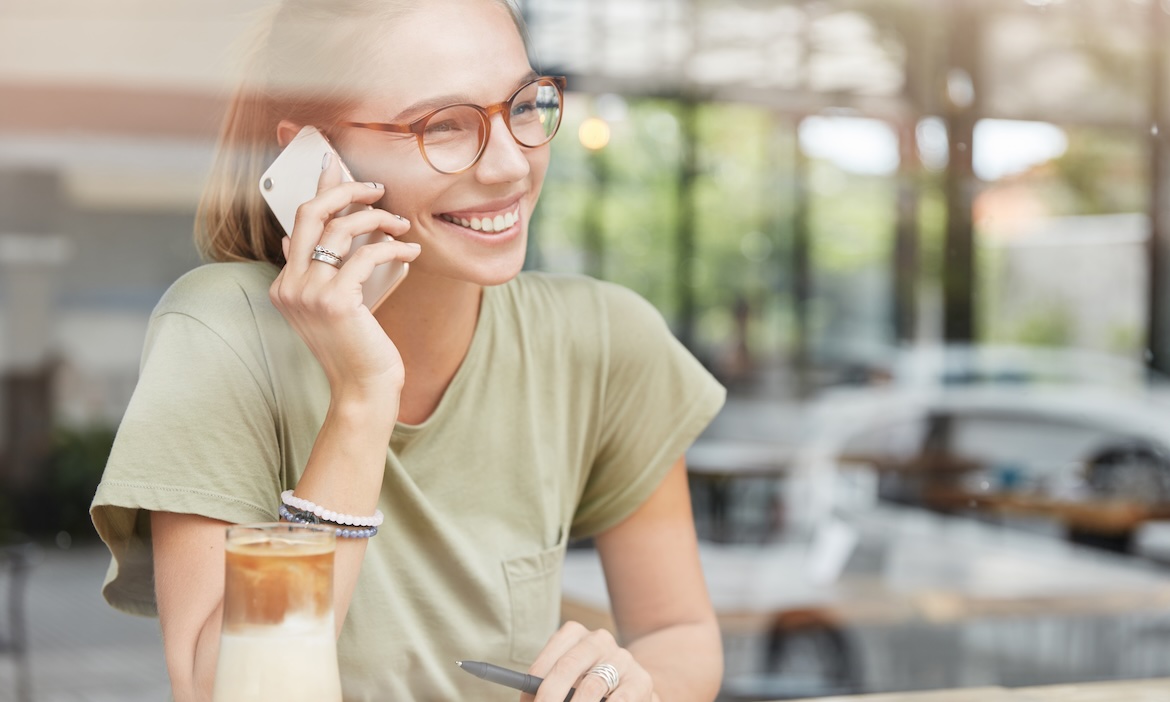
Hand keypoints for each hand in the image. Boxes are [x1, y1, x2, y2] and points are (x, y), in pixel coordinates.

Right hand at [269, 154, 420, 398]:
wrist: (364, 389)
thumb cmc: (359, 346)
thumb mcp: (340, 303)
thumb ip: (331, 269)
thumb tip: (330, 229)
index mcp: (285, 285)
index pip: (299, 222)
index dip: (321, 190)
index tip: (336, 166)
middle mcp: (290, 286)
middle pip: (311, 213)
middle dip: (346, 190)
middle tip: (377, 188)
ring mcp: (309, 294)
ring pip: (343, 229)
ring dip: (379, 220)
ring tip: (402, 227)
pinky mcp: (336, 301)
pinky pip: (367, 256)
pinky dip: (394, 248)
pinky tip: (411, 252)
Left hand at [526, 622, 654, 701]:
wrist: (632, 688)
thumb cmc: (588, 686)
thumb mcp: (568, 681)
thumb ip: (548, 687)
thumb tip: (528, 699)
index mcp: (574, 635)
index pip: (546, 661)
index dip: (533, 687)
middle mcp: (598, 640)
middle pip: (567, 667)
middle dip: (550, 697)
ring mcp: (622, 658)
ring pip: (592, 686)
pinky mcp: (640, 680)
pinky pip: (619, 699)